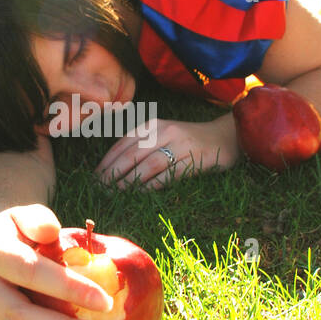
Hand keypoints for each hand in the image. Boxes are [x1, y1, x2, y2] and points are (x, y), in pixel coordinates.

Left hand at [94, 115, 239, 188]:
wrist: (225, 136)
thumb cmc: (189, 139)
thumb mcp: (164, 134)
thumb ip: (143, 144)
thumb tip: (115, 166)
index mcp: (153, 124)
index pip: (123, 143)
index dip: (107, 161)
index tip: (95, 177)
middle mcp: (164, 131)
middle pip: (131, 154)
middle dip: (112, 173)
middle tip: (99, 189)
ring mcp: (178, 145)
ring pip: (146, 166)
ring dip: (127, 182)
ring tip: (114, 194)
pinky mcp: (192, 160)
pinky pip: (166, 175)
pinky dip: (150, 186)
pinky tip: (138, 195)